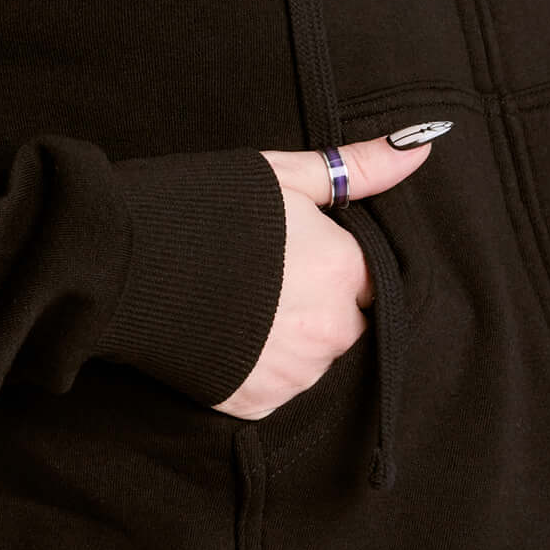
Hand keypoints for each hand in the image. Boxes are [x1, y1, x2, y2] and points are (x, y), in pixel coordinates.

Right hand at [212, 132, 436, 418]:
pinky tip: (227, 336)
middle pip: (345, 326)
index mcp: (346, 272)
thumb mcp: (284, 175)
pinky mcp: (255, 404)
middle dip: (318, 307)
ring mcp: (293, 374)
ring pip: (312, 362)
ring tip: (241, 307)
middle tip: (266, 280)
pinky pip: (275, 391)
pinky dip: (257, 370)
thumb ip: (358, 169)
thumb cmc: (207, 207)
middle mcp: (331, 331)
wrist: (126, 262)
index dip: (337, 267)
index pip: (372, 283)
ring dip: (290, 342)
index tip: (300, 255)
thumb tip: (422, 146)